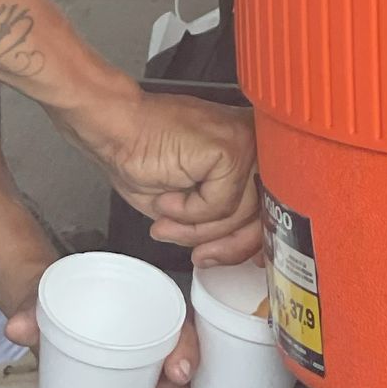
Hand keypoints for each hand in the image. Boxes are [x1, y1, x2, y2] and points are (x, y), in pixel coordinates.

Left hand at [5, 300, 208, 387]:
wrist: (53, 319)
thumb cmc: (64, 306)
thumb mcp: (50, 301)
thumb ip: (32, 309)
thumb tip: (16, 327)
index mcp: (149, 313)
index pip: (178, 324)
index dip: (186, 346)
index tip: (179, 372)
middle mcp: (163, 345)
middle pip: (196, 373)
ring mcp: (157, 376)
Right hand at [71, 85, 262, 265]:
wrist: (114, 128)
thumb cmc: (141, 154)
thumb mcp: (187, 204)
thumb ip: (218, 222)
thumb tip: (242, 250)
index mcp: (247, 153)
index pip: (271, 207)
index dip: (254, 241)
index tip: (237, 259)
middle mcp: (255, 144)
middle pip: (262, 215)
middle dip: (227, 246)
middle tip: (199, 256)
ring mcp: (246, 143)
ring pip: (240, 214)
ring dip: (197, 229)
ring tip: (166, 218)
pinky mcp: (231, 148)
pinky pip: (221, 205)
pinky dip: (189, 211)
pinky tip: (168, 196)